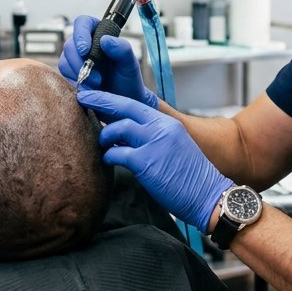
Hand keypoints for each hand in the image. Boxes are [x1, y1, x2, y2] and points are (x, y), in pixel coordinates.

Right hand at [58, 14, 157, 106]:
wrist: (122, 103)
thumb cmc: (128, 81)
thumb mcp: (130, 65)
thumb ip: (122, 49)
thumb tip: (105, 40)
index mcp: (99, 33)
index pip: (83, 22)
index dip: (80, 33)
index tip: (85, 50)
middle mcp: (85, 45)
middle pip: (70, 44)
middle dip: (80, 62)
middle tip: (96, 78)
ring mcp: (75, 60)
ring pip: (64, 61)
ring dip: (78, 74)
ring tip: (96, 85)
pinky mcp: (70, 75)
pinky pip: (63, 76)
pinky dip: (75, 83)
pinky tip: (88, 90)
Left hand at [78, 87, 231, 230]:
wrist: (208, 196)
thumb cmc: (189, 177)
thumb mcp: (173, 147)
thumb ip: (152, 137)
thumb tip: (124, 135)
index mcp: (167, 124)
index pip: (134, 103)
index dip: (111, 98)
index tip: (94, 95)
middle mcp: (161, 128)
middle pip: (123, 107)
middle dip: (100, 101)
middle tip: (82, 98)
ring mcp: (154, 144)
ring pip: (118, 128)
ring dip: (105, 135)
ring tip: (103, 144)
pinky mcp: (146, 163)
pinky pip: (117, 153)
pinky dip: (108, 156)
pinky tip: (108, 160)